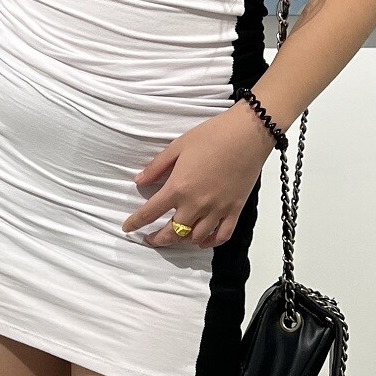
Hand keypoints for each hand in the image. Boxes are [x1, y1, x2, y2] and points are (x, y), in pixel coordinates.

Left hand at [124, 100, 277, 248]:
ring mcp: (216, 210)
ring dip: (181, 242)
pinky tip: (201, 240)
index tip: (128, 228)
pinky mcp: (234, 210)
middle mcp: (196, 204)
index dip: (136, 223)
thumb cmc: (213, 135)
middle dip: (157, 239)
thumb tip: (139, 181)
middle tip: (150, 239)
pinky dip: (209, 242)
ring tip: (174, 238)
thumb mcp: (178, 146)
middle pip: (172, 233)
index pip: (150, 213)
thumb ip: (157, 167)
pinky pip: (221, 236)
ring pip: (194, 238)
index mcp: (178, 187)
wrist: (247, 134)